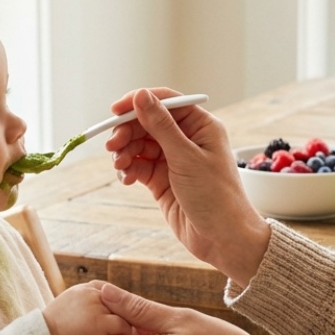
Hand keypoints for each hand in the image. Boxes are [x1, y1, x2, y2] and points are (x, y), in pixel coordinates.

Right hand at [43, 281, 133, 334]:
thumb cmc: (54, 330)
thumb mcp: (68, 308)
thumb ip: (84, 305)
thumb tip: (99, 312)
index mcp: (84, 289)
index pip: (109, 291)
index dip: (115, 305)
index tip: (116, 317)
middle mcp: (91, 293)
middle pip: (119, 302)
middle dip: (124, 315)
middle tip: (126, 328)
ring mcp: (96, 306)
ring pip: (123, 314)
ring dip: (124, 326)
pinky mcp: (99, 321)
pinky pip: (121, 326)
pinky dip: (123, 334)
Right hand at [105, 88, 271, 286]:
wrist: (222, 239)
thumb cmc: (216, 196)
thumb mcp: (186, 157)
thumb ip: (161, 126)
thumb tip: (141, 96)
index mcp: (201, 126)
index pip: (167, 103)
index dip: (140, 103)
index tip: (115, 111)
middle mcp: (188, 140)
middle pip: (148, 124)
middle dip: (128, 132)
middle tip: (112, 146)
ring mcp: (174, 160)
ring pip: (140, 145)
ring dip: (126, 152)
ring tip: (120, 165)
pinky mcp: (163, 180)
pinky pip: (139, 166)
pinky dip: (129, 169)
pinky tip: (125, 178)